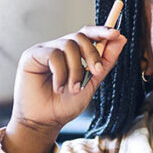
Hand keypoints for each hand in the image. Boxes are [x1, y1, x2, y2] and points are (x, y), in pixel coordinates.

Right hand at [4, 26, 127, 152]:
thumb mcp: (92, 83)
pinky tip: (58, 87)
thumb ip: (105, 62)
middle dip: (92, 54)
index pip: (88, 34)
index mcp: (73, 53)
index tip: (115, 34)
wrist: (45, 122)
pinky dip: (61, 73)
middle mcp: (59, 48)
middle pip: (80, 36)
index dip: (102, 31)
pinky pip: (53, 55)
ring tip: (73, 89)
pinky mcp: (32, 55)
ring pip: (68, 45)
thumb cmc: (65, 105)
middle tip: (95, 72)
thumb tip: (120, 38)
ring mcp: (45, 50)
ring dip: (76, 70)